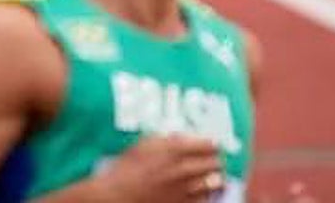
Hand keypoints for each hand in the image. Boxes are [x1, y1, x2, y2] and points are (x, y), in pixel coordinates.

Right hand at [99, 135, 225, 202]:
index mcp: (173, 150)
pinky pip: (206, 199)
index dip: (213, 145)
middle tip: (213, 160)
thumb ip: (166, 140)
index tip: (213, 145)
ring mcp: (184, 189)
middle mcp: (183, 169)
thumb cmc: (126, 168)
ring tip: (213, 176)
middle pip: (215, 163)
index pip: (209, 145)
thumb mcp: (143, 145)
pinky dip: (208, 194)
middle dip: (216, 161)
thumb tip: (183, 138)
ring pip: (215, 183)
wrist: (118, 195)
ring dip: (215, 178)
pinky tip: (204, 191)